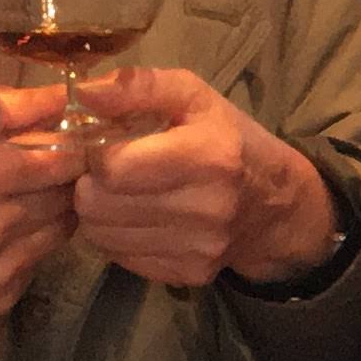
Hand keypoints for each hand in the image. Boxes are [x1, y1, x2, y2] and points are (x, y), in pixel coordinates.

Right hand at [0, 85, 86, 349]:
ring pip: (64, 227)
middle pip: (69, 191)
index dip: (74, 140)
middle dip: (68, 172)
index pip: (62, 155)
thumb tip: (56, 94)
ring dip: (55, 207)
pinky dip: (33, 241)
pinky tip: (2, 233)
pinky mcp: (1, 300)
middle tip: (50, 160)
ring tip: (24, 195)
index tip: (72, 131)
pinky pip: (40, 259)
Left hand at [63, 68, 346, 290]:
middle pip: (99, 204)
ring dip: (98, 212)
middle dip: (90, 183)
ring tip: (121, 193)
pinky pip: (118, 257)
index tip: (104, 145)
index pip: (114, 167)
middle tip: (108, 171)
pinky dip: (116, 236)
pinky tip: (136, 217)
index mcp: (207, 157)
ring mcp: (196, 248)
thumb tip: (83, 94)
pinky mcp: (186, 274)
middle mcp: (204, 209)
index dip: (95, 153)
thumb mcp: (194, 97)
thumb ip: (139, 87)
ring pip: (100, 234)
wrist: (277, 205)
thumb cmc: (229, 140)